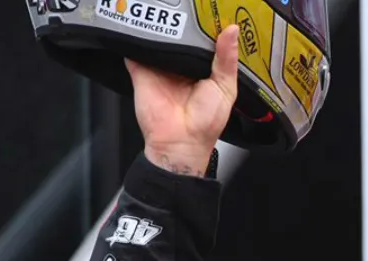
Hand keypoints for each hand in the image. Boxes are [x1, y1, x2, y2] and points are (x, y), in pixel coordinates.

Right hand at [126, 24, 239, 176]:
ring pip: (159, 39)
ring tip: (166, 9)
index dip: (206, 27)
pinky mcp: (141, 69)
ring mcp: (160, 67)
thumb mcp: (225, 87)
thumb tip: (231, 31)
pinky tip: (143, 25)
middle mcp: (181, 66)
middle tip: (185, 5)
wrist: (179, 141)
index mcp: (203, 69)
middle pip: (180, 37)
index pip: (204, 41)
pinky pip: (136, 48)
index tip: (209, 10)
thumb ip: (226, 59)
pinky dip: (136, 36)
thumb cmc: (206, 122)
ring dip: (160, 27)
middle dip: (182, 23)